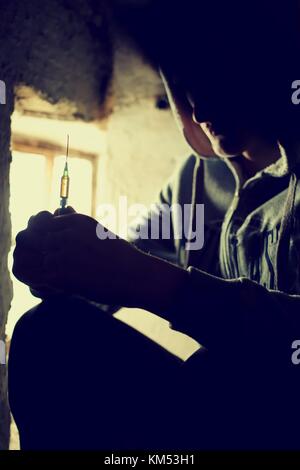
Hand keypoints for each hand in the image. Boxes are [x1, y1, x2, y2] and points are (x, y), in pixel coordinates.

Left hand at [13, 209, 186, 312]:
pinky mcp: (62, 274)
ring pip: (33, 258)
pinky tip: (56, 287)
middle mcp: (67, 233)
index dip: (37, 236)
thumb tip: (58, 213)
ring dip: (37, 268)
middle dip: (32, 251)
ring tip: (48, 277)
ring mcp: (63, 253)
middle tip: (41, 264)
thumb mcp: (97, 232)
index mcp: (75, 221)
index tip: (44, 249)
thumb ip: (75, 223)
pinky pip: (39, 277)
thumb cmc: (119, 256)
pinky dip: (43, 283)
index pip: (38, 222)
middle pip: (30, 238)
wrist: (136, 275)